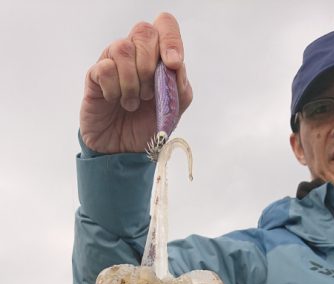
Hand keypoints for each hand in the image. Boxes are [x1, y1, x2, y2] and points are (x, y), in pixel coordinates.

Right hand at [80, 14, 192, 153]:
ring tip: (131, 103)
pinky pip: (105, 68)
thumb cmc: (146, 126)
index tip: (172, 65)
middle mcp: (134, 54)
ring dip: (132, 83)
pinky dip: (114, 90)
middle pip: (143, 31)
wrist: (123, 150)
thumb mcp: (172, 111)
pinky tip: (115, 101)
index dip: (170, 40)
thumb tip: (176, 64)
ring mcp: (113, 62)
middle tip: (148, 94)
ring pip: (122, 48)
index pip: (164, 25)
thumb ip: (180, 87)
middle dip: (149, 66)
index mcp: (156, 57)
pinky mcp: (94, 75)